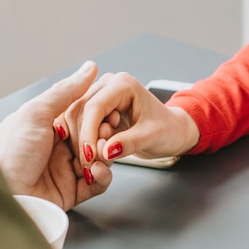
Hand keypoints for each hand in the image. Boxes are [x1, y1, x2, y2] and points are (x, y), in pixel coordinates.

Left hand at [0, 61, 111, 209]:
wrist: (3, 196)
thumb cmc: (10, 154)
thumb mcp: (36, 113)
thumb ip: (65, 91)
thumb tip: (89, 68)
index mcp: (50, 124)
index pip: (85, 113)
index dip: (99, 113)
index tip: (109, 113)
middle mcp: (60, 145)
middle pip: (96, 134)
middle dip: (105, 134)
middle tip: (104, 135)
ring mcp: (67, 168)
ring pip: (101, 157)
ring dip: (106, 154)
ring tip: (99, 154)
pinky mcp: (73, 191)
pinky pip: (98, 182)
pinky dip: (103, 176)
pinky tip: (97, 171)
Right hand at [57, 72, 199, 168]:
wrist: (171, 131)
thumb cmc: (167, 129)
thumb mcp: (151, 137)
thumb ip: (129, 143)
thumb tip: (105, 152)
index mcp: (123, 84)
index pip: (95, 107)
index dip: (88, 133)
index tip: (89, 156)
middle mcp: (108, 85)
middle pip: (81, 112)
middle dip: (85, 140)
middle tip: (94, 163)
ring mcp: (101, 96)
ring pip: (77, 120)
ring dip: (84, 142)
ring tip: (101, 158)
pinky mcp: (97, 109)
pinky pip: (80, 126)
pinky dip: (85, 142)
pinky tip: (97, 154)